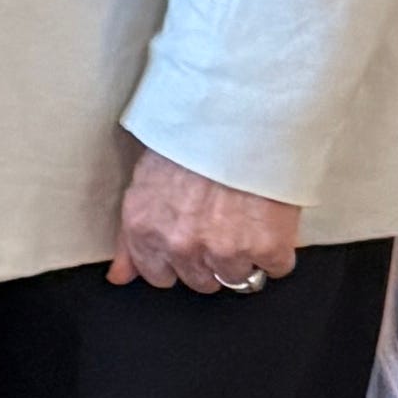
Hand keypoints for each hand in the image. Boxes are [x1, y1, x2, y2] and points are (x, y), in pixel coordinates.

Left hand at [108, 156, 303, 293]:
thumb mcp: (144, 180)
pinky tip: (269, 220)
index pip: (157, 276)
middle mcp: (181, 246)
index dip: (176, 261)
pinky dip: (277, 249)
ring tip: (245, 218)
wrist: (236, 116)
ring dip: (244, 255)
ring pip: (237, 278)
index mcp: (146, 229)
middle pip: (200, 281)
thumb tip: (120, 276)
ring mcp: (225, 251)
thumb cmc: (189, 137)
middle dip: (209, 257)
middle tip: (220, 223)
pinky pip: (276, 267)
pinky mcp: (267, 248)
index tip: (188, 244)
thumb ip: (130, 238)